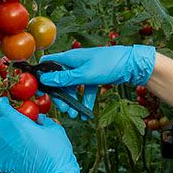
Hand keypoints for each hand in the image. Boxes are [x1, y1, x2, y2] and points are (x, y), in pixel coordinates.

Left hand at [0, 97, 82, 172]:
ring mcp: (0, 149)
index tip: (7, 105)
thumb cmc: (57, 150)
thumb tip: (38, 118)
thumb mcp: (54, 128)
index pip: (0, 106)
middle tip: (4, 121)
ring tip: (2, 137)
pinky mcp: (0, 164)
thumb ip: (43, 120)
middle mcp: (4, 133)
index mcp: (16, 121)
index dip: (3, 104)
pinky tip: (2, 151)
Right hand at [36, 46, 155, 118]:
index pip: (47, 64)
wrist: (131, 64)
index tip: (40, 91)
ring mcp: (84, 70)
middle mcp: (74, 63)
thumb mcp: (84, 75)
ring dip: (72, 101)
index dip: (41, 76)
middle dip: (60, 96)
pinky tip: (86, 113)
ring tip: (75, 115)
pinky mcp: (93, 77)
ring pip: (72, 87)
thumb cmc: (108, 64)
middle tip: (63, 109)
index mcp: (69, 58)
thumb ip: (64, 79)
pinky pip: (84, 90)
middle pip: (60, 80)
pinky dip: (85, 100)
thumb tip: (44, 80)